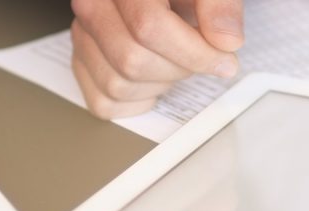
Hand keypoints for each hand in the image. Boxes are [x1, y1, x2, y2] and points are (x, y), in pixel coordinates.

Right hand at [70, 0, 243, 118]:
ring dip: (159, 85)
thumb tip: (226, 41)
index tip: (224, 60)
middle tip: (201, 58)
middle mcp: (92, 6)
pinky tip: (156, 81)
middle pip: (132, 61)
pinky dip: (136, 103)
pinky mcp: (82, 62)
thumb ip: (219, 5)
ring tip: (176, 63)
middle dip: (178, 69)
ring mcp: (83, 37)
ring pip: (117, 85)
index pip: (148, 27)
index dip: (193, 53)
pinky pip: (103, 103)